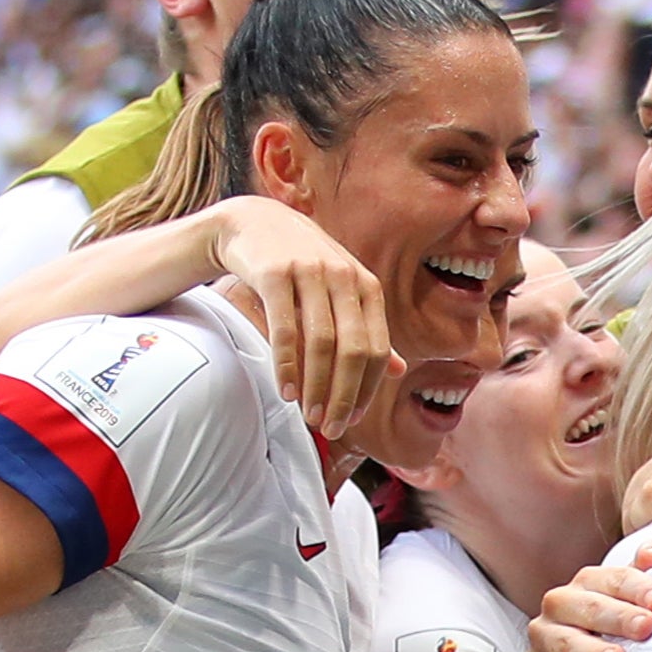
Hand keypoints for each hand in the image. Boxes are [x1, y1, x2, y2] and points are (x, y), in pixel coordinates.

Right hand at [202, 198, 396, 440]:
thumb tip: (398, 371)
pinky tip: (286, 391)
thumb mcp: (342, 292)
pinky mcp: (275, 273)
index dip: (367, 389)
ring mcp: (311, 272)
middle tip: (331, 428)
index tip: (351, 420)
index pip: (377, 349)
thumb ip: (368, 330)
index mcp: (367, 287)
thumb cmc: (303, 266)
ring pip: (321, 343)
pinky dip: (286, 365)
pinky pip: (285, 329)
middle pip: (354, 350)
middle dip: (344, 395)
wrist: (252, 223)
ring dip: (316, 387)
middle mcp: (345, 277)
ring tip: (309, 417)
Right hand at [518, 550, 651, 651]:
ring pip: (561, 641)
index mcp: (588, 584)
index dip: (637, 586)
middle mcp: (560, 606)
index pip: (612, 578)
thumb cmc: (613, 627)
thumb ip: (646, 574)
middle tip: (645, 628)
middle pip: (584, 606)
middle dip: (616, 616)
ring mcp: (543, 638)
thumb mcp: (632, 600)